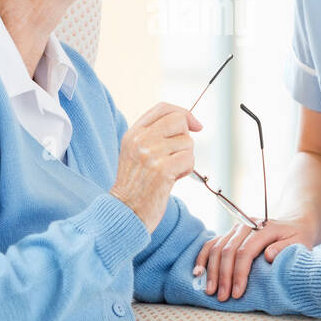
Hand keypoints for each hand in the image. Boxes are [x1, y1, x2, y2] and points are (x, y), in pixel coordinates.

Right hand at [108, 102, 202, 231]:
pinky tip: (172, 180)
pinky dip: (186, 170)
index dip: (183, 113)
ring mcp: (151, 153)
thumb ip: (153, 135)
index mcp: (133, 133)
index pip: (163, 108)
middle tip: (177, 156)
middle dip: (185, 138)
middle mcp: (140, 140)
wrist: (125, 212)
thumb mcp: (136, 153)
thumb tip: (188, 122)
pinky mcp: (162, 169)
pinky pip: (189, 159)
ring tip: (169, 172)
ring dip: (185, 159)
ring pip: (187, 142)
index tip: (195, 125)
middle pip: (179, 120)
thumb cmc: (136, 185)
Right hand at [193, 218, 311, 300]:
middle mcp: (246, 225)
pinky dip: (202, 258)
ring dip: (211, 270)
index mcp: (263, 228)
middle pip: (228, 250)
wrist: (293, 224)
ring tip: (210, 291)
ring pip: (216, 248)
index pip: (246, 251)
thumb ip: (284, 249)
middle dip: (223, 276)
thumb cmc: (297, 238)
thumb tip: (268, 256)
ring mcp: (235, 229)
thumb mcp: (299, 243)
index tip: (237, 293)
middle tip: (222, 297)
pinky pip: (211, 244)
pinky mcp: (229, 234)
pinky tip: (197, 273)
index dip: (239, 273)